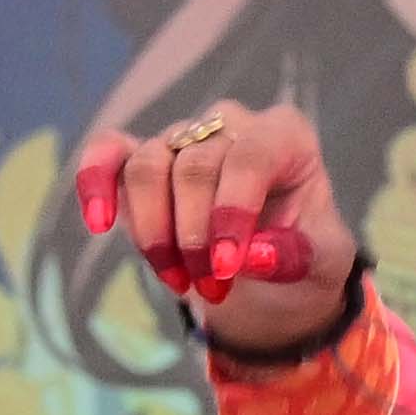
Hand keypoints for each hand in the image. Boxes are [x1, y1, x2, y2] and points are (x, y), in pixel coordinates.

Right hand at [74, 108, 362, 358]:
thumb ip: (292, 256)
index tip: (225, 268)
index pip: (249, 159)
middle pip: (193, 168)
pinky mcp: (140, 156)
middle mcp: (230, 125)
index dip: (231, 214)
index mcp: (284, 137)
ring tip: (178, 282)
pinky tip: (100, 222)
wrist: (274, 268)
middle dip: (195, 238)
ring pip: (148, 167)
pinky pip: (107, 152)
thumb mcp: (320, 261)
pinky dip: (95, 182)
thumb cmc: (303, 252)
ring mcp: (182, 136)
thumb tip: (251, 257)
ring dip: (156, 233)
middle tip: (212, 289)